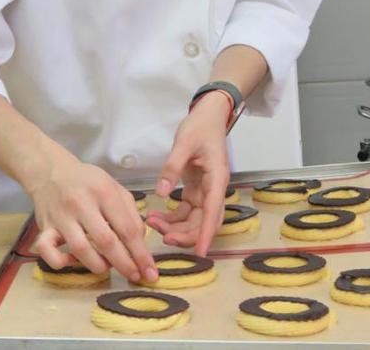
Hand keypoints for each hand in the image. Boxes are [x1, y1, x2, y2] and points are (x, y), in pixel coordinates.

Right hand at [26, 149, 157, 283]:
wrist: (51, 171)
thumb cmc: (88, 182)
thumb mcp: (114, 187)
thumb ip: (130, 212)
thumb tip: (139, 242)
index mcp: (104, 192)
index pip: (127, 228)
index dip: (140, 253)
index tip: (149, 270)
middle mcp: (82, 203)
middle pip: (106, 241)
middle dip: (124, 264)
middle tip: (135, 276)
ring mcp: (61, 216)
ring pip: (80, 248)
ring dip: (98, 265)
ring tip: (108, 267)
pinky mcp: (44, 226)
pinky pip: (46, 250)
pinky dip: (60, 262)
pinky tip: (71, 262)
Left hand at [144, 92, 230, 257]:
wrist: (209, 115)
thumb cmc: (201, 126)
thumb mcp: (184, 143)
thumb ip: (172, 167)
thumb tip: (160, 193)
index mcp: (217, 179)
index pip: (213, 212)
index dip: (206, 234)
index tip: (200, 254)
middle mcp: (214, 189)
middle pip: (205, 222)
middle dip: (185, 234)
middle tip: (162, 237)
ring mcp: (206, 191)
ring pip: (195, 220)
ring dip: (176, 227)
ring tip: (152, 224)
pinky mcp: (197, 189)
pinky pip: (186, 211)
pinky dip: (173, 217)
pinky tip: (157, 216)